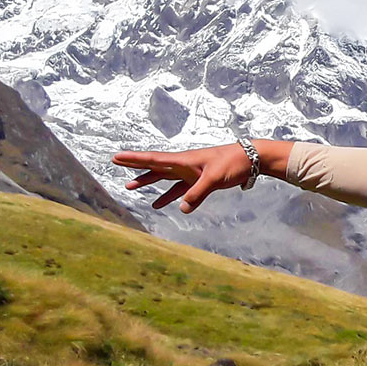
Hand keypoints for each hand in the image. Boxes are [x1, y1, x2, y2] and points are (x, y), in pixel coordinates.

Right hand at [111, 143, 251, 212]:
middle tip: (116, 162)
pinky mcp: (199, 180)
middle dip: (135, 166)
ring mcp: (190, 172)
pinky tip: (159, 203)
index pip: (153, 159)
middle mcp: (183, 164)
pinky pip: (178, 189)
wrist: (250, 160)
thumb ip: (197, 193)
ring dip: (148, 182)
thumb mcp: (215, 178)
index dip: (134, 159)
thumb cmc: (232, 163)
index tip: (117, 156)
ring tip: (129, 187)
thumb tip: (182, 208)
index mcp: (183, 160)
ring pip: (163, 177)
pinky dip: (168, 196)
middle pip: (154, 166)